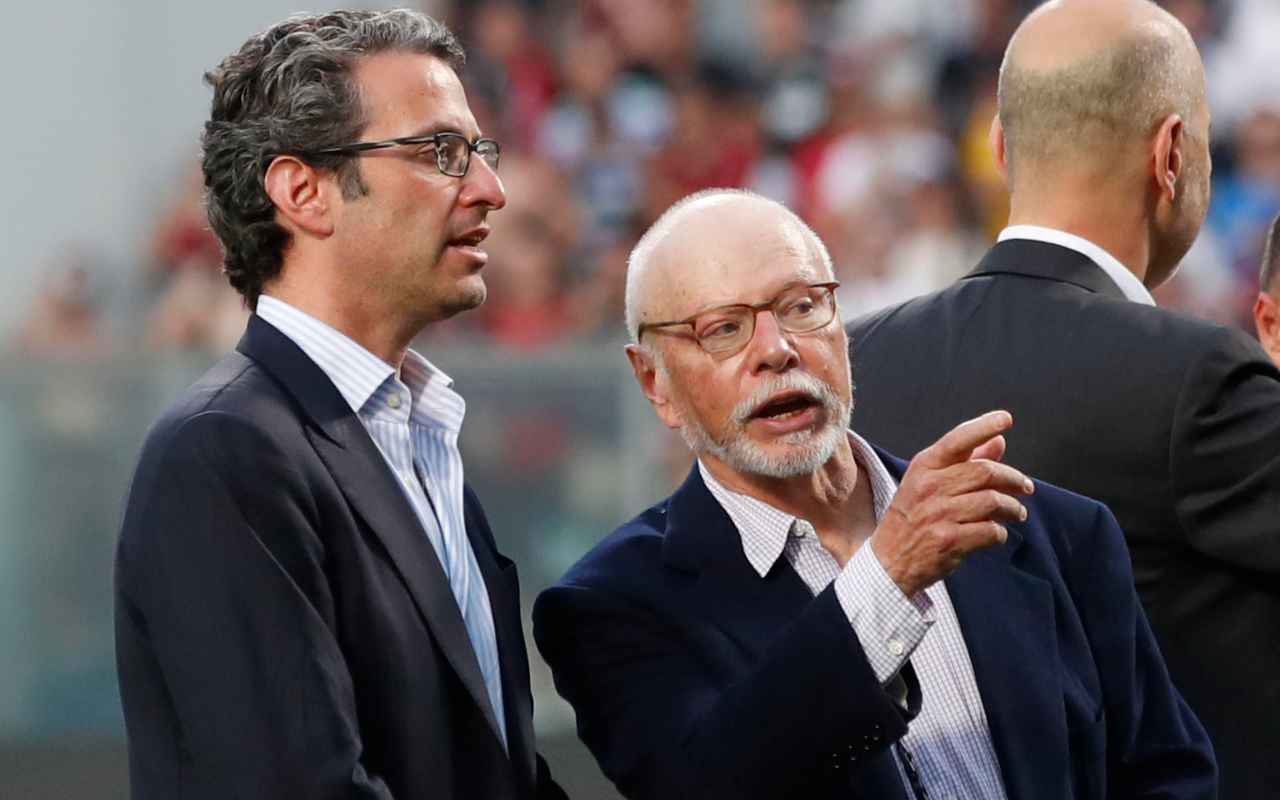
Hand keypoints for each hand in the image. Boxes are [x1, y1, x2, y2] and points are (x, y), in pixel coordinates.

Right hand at [870, 411, 1033, 596]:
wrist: (888, 562)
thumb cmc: (910, 519)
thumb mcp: (927, 484)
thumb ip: (964, 461)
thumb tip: (998, 441)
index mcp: (923, 468)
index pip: (957, 439)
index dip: (983, 426)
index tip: (1006, 419)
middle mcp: (930, 487)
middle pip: (985, 472)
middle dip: (1013, 478)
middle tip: (1025, 487)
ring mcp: (939, 514)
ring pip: (993, 501)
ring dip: (1012, 508)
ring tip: (1016, 513)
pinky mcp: (949, 540)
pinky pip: (990, 531)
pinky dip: (1000, 533)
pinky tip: (997, 534)